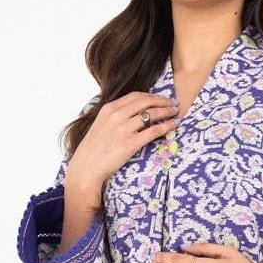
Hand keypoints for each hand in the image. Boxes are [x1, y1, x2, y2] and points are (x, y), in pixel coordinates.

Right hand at [65, 91, 179, 200]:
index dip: (151, 96)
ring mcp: (124, 129)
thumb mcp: (101, 125)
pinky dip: (166, 126)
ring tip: (175, 113)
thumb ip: (115, 116)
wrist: (86, 167)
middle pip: (145, 101)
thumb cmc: (94, 149)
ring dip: (166, 111)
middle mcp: (117, 115)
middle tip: (172, 103)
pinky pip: (153, 131)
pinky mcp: (130, 143)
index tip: (161, 98)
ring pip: (151, 114)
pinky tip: (173, 125)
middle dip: (162, 101)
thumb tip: (132, 113)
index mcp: (109, 109)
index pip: (135, 96)